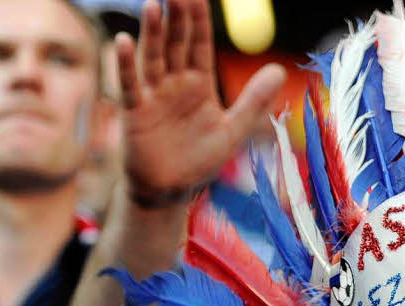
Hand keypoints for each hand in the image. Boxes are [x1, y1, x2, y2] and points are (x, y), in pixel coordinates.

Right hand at [115, 0, 284, 205]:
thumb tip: (279, 70)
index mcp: (199, 84)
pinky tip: (125, 41)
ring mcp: (153, 95)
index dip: (199, 20)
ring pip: (153, 57)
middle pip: (176, 44)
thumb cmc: (200, 159)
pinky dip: (126, 64)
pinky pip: (130, 84)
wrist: (171, 189)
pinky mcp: (134, 111)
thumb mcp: (233, 130)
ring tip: (155, 5)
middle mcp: (174, 83)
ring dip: (153, 32)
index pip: (199, 44)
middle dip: (177, 17)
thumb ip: (254, 100)